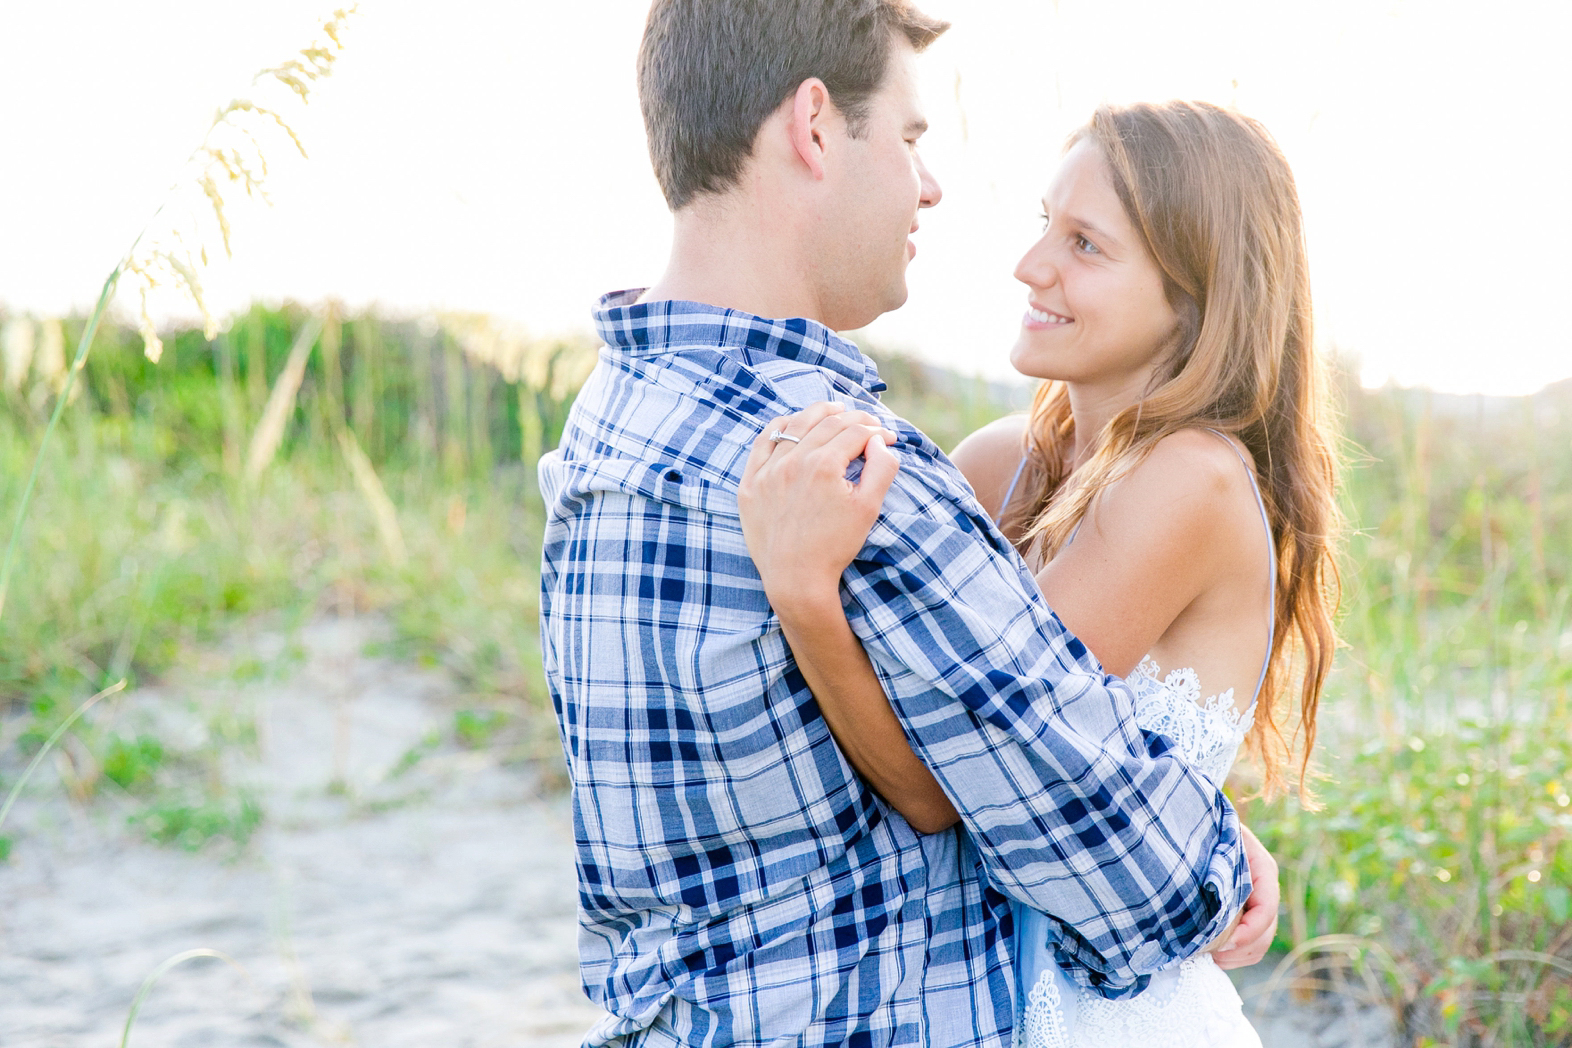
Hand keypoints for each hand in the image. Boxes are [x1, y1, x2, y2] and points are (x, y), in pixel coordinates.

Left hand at [737, 402, 897, 605]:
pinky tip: (794, 424)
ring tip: (835, 411)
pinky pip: (764, 442)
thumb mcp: (868, 508)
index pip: (855, 432)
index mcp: (824, 466)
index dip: (876, 431)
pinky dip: (781, 427)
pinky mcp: (750, 483)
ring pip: (795, 426)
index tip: (887, 438)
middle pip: (828, 423)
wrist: (796, 579)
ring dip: (818, 413)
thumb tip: (879, 441)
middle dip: (854, 418)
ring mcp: (768, 471)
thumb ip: (882, 468)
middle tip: (868, 423)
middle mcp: (793, 462)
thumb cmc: (835, 546)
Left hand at [1211, 822, 1280, 968]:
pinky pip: (1249, 945)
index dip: (1249, 931)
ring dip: (1236, 955)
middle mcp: (1266, 888)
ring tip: (1209, 953)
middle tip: (1210, 953)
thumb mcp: (1213, 840)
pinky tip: (1212, 951)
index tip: (1222, 943)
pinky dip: (1234, 955)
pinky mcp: (1245, 915)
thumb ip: (1219, 866)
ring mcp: (1257, 903)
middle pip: (1266, 932)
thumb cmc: (1204, 829)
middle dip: (1240, 948)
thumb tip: (1217, 902)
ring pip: (1260, 943)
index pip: (1267, 908)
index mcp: (1263, 868)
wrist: (1197, 824)